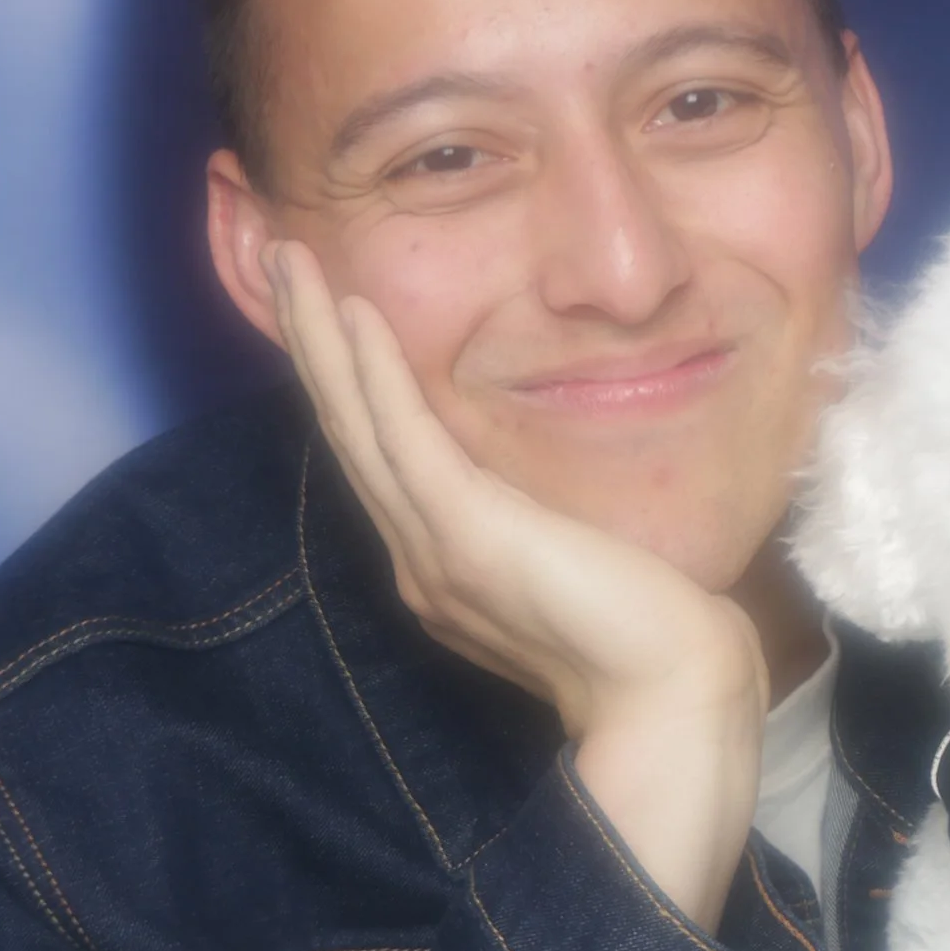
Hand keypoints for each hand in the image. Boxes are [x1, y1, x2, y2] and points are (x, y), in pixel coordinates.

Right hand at [268, 243, 766, 921]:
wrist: (671, 690)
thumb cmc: (644, 631)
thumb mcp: (568, 561)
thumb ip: (528, 528)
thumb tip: (527, 494)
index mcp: (442, 564)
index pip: (377, 456)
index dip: (343, 382)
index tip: (325, 313)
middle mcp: (421, 556)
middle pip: (347, 431)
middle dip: (310, 343)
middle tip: (279, 261)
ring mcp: (434, 549)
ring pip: (355, 426)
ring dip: (319, 340)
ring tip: (292, 265)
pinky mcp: (465, 536)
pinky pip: (404, 440)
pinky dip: (374, 376)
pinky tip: (356, 315)